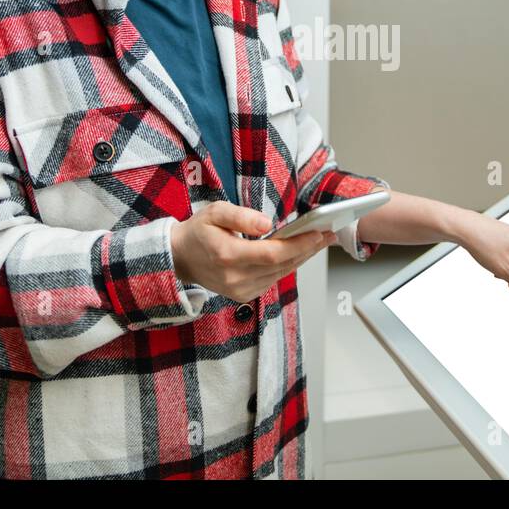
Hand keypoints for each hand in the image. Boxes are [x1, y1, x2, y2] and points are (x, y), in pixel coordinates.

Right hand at [170, 202, 334, 301]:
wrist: (180, 258)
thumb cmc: (199, 231)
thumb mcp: (214, 212)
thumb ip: (241, 216)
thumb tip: (267, 224)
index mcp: (227, 255)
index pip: (273, 253)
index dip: (299, 244)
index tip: (319, 232)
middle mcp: (235, 278)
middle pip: (282, 265)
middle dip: (308, 249)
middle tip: (329, 234)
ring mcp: (240, 290)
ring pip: (281, 274)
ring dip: (302, 257)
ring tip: (320, 241)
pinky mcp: (243, 295)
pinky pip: (273, 279)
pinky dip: (288, 265)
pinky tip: (300, 252)